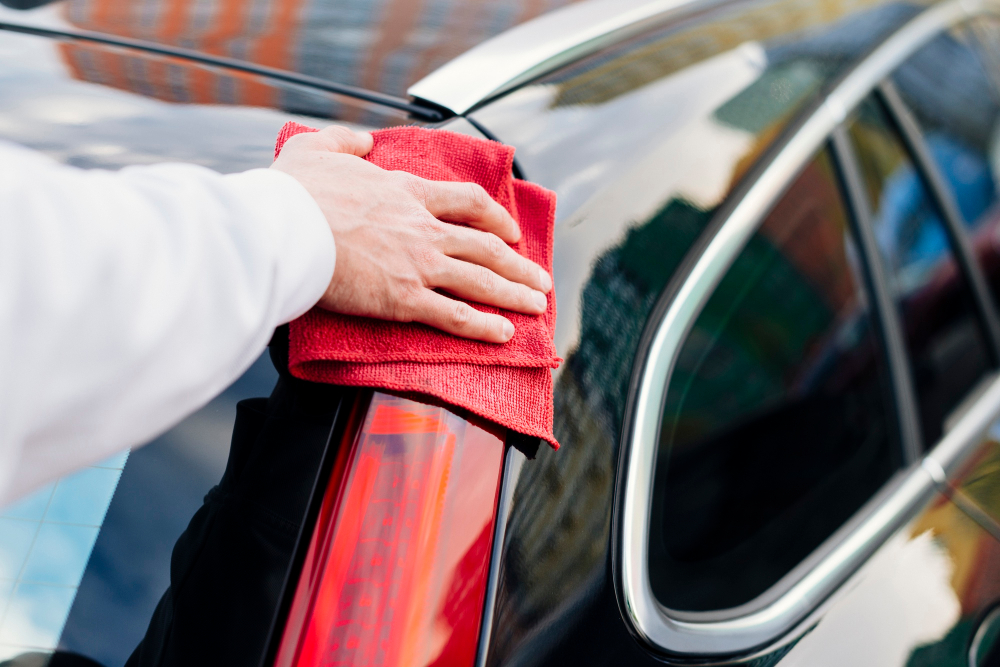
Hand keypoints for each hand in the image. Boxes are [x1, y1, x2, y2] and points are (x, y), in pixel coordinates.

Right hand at [271, 125, 551, 342]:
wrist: (283, 227)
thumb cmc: (293, 192)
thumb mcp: (317, 148)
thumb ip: (344, 141)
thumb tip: (361, 141)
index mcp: (404, 192)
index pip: (467, 202)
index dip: (496, 217)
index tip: (510, 230)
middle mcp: (422, 228)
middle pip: (486, 246)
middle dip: (519, 264)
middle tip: (540, 277)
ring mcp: (418, 264)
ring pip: (481, 280)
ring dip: (514, 294)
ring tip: (536, 306)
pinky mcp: (404, 299)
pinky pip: (455, 315)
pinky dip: (483, 327)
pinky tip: (503, 335)